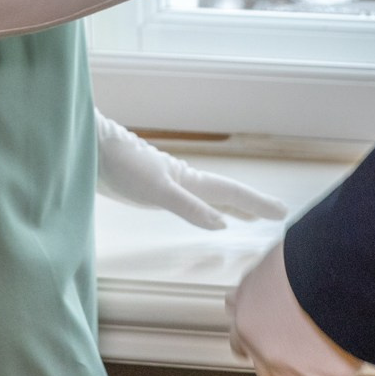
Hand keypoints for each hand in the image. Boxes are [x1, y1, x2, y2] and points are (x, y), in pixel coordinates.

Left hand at [94, 113, 286, 230]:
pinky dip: (207, 210)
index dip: (257, 203)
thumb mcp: (158, 190)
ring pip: (211, 198)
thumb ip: (190, 207)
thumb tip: (222, 226)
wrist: (92, 149)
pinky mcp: (156, 190)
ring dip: (232, 208)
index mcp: (191, 181)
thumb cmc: (122, 165)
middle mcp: (186, 182)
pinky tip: (205, 217)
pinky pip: (194, 203)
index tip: (282, 213)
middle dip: (252, 205)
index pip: (233, 193)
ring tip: (249, 218)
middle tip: (277, 215)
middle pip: (227, 195)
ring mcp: (172, 185)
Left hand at [228, 236, 362, 375]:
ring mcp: (293, 371)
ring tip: (329, 354)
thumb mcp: (270, 265)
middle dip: (283, 363)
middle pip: (267, 373)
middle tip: (304, 346)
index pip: (240, 342)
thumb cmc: (308, 261)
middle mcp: (264, 350)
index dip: (256, 341)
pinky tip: (349, 365)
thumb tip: (245, 292)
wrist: (339, 274)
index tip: (266, 339)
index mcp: (246, 320)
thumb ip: (256, 286)